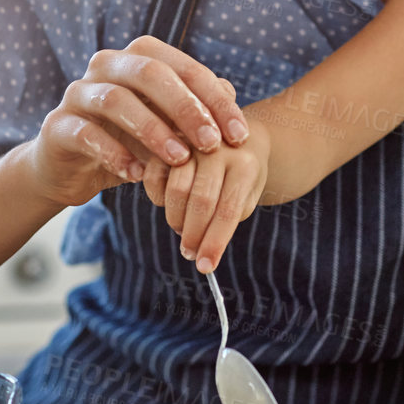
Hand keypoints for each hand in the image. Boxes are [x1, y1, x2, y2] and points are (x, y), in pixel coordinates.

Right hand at [27, 35, 247, 207]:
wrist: (74, 170)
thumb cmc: (130, 141)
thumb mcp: (169, 127)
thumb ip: (198, 109)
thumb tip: (230, 92)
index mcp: (137, 58)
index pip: (182, 67)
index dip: (214, 99)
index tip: (239, 134)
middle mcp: (106, 65)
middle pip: (149, 72)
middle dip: (185, 107)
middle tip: (211, 143)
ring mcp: (78, 93)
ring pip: (116, 99)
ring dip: (152, 129)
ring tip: (179, 159)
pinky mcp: (57, 125)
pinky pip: (85, 133)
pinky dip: (114, 154)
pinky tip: (138, 175)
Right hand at [141, 119, 271, 272]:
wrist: (241, 136)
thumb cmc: (245, 175)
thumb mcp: (248, 195)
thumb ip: (229, 217)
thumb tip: (201, 250)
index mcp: (245, 164)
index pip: (228, 211)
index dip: (215, 243)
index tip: (205, 267)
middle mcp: (218, 148)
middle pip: (201, 202)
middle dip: (193, 235)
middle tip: (190, 253)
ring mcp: (192, 141)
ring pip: (176, 189)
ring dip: (176, 220)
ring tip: (183, 231)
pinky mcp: (169, 140)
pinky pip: (155, 176)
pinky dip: (158, 199)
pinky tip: (169, 207)